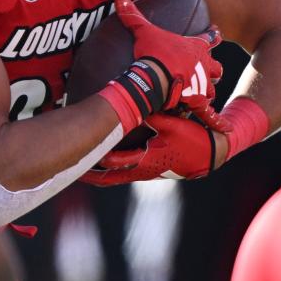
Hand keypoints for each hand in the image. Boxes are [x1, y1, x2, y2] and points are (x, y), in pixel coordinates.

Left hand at [80, 113, 222, 186]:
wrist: (210, 155)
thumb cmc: (192, 141)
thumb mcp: (172, 124)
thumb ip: (152, 114)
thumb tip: (135, 101)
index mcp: (144, 161)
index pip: (112, 162)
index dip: (94, 156)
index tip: (78, 153)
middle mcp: (140, 171)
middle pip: (107, 178)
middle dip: (89, 174)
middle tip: (71, 170)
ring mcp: (143, 173)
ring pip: (114, 177)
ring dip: (98, 173)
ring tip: (80, 167)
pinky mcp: (148, 170)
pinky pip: (123, 173)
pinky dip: (110, 169)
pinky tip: (103, 162)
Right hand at [115, 0, 226, 124]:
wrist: (154, 77)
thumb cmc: (152, 53)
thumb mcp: (143, 32)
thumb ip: (133, 16)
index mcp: (195, 48)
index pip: (210, 38)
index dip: (213, 34)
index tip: (217, 32)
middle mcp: (203, 66)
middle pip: (215, 66)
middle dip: (214, 68)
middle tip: (211, 69)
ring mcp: (201, 85)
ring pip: (212, 89)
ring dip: (209, 90)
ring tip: (205, 94)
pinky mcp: (197, 103)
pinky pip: (209, 114)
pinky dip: (217, 121)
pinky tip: (227, 129)